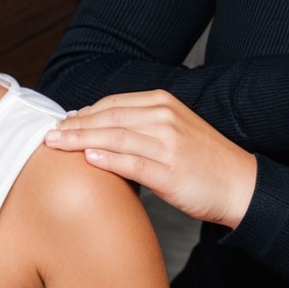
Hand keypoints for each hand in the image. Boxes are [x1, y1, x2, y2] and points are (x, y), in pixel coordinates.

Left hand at [43, 90, 256, 229]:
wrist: (240, 183)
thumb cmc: (203, 160)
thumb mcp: (174, 129)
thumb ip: (142, 124)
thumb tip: (101, 128)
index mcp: (163, 104)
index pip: (113, 104)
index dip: (84, 113)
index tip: (63, 122)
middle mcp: (164, 118)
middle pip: (109, 118)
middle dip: (75, 126)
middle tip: (48, 134)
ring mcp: (168, 144)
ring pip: (115, 137)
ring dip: (81, 140)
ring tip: (57, 145)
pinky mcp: (171, 172)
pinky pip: (133, 162)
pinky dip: (108, 159)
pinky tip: (88, 159)